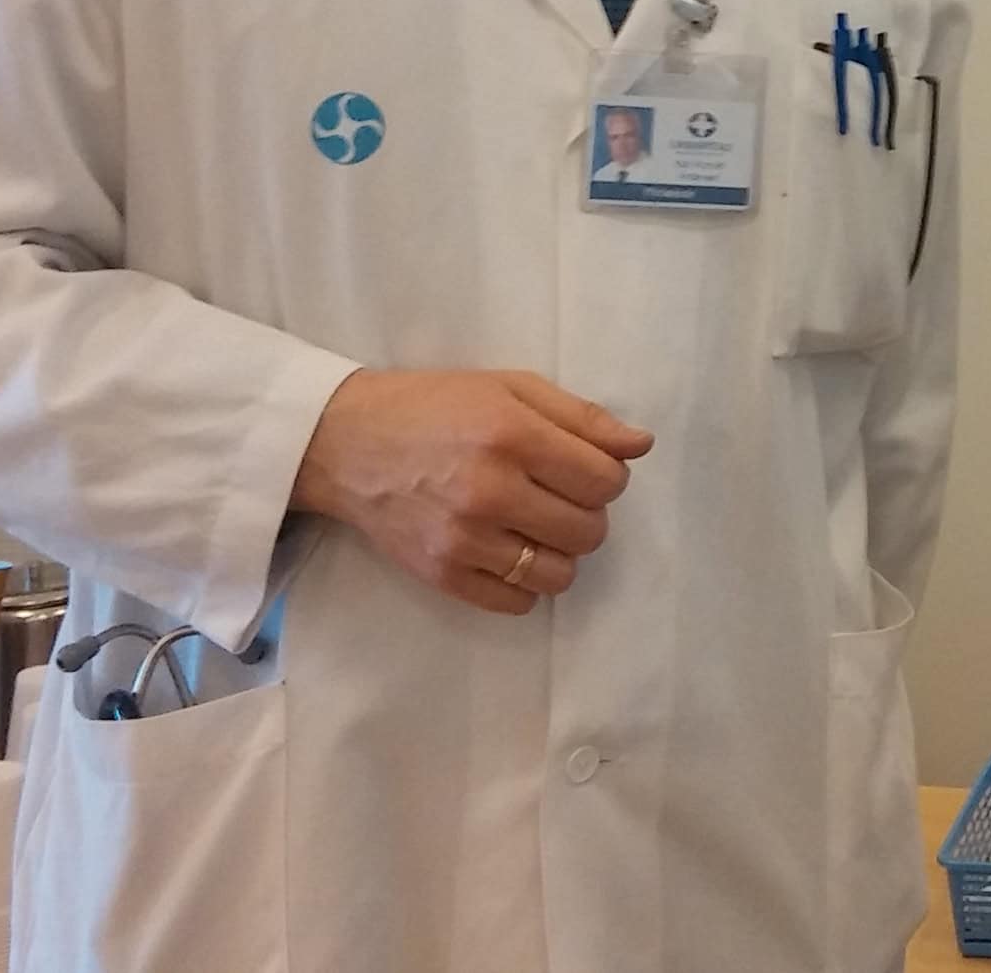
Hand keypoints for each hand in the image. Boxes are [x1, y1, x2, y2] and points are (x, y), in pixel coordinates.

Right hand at [290, 370, 652, 614]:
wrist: (348, 442)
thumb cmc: (436, 406)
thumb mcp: (511, 388)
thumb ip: (582, 417)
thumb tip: (642, 445)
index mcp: (513, 435)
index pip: (605, 481)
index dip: (607, 477)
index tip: (584, 469)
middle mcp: (491, 491)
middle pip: (589, 531)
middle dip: (585, 513)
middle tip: (556, 496)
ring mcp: (465, 539)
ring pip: (560, 574)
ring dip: (560, 552)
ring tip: (535, 526)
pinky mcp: (442, 574)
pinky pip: (518, 602)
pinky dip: (525, 583)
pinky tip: (509, 552)